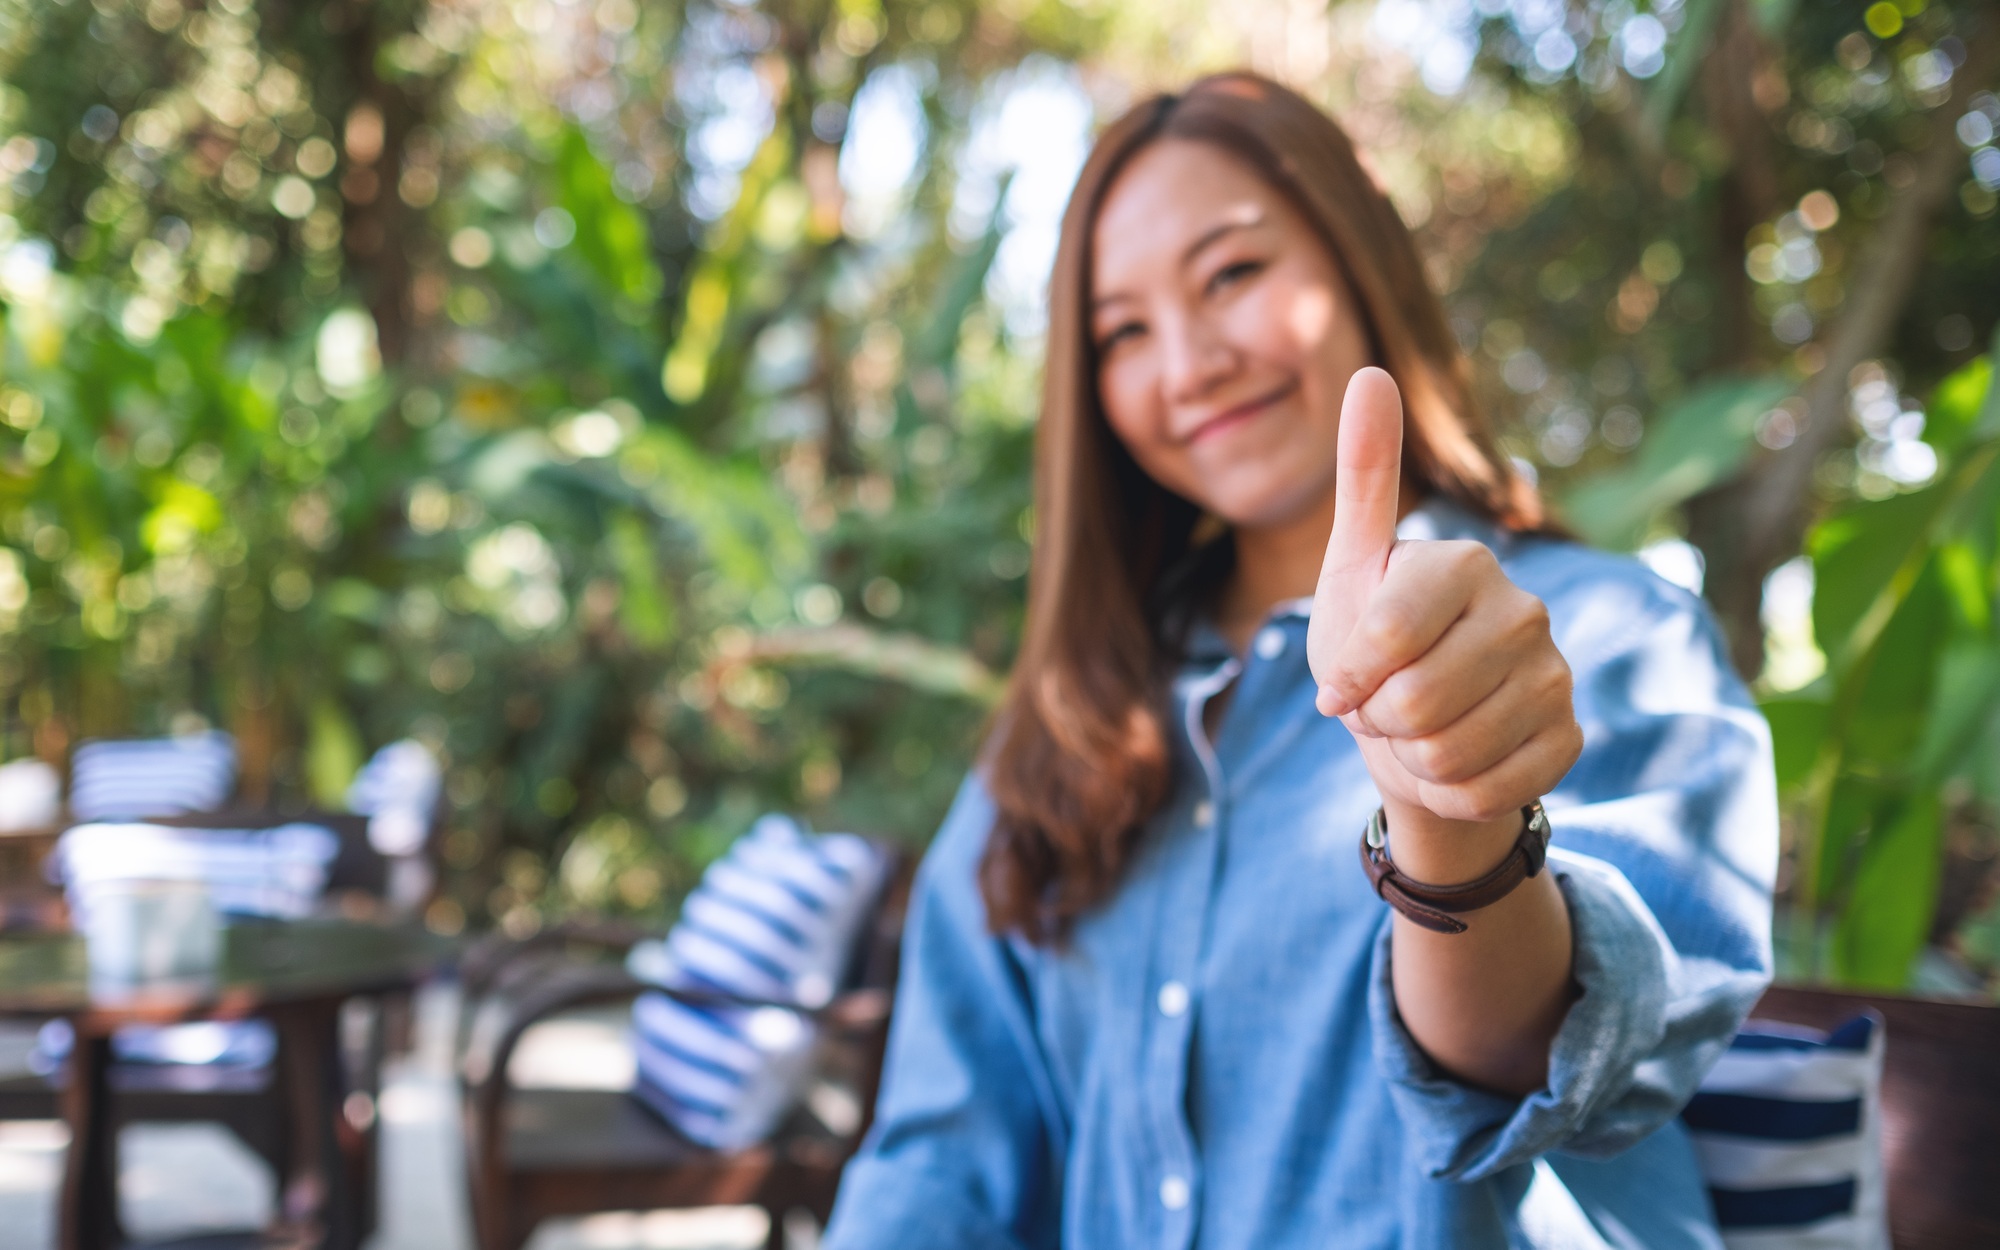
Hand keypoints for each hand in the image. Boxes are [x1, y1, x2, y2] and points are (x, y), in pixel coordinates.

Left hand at [1305, 368, 1581, 877]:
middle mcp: (1525, 608)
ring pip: (1451, 752)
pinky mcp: (1570, 736)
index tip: (1338, 684)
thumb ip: (1364, 476)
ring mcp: (1557, 673)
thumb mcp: (1349, 569)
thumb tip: (1368, 370)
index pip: (1387, 635)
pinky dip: (1450, 791)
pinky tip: (1455, 763)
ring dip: (1411, 759)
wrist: (1416, 735)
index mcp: (1464, 562)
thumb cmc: (1372, 647)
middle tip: (1384, 707)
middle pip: (1417, 701)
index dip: (1348, 677)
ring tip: (1416, 732)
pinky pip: (1487, 789)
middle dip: (1379, 721)